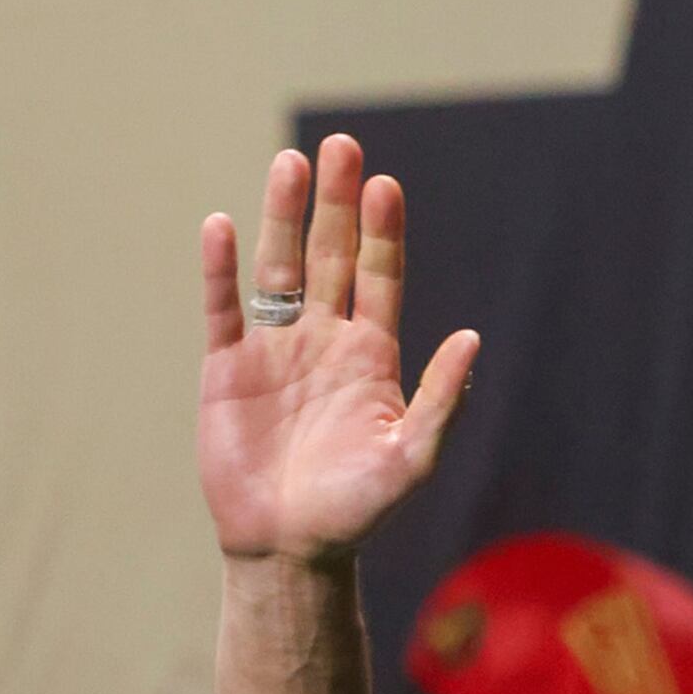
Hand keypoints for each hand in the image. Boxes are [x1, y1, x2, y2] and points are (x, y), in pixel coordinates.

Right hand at [197, 134, 478, 563]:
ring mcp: (273, 350)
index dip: (381, 233)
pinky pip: (223, 307)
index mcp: (372, 357)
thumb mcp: (411, 457)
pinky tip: (221, 225)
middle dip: (336, 204)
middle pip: (330, 256)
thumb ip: (440, 399)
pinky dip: (220, 269)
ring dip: (284, 217)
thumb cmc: (357, 510)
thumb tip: (472, 338)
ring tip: (291, 163)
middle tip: (342, 146)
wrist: (289, 547)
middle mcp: (323, 341)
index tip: (385, 185)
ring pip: (279, 267)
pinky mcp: (226, 368)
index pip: (379, 278)